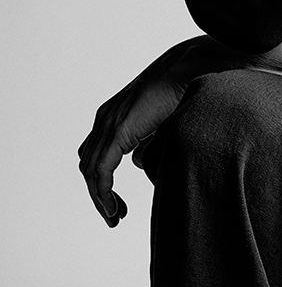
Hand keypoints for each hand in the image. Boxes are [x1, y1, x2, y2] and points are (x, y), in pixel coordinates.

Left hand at [78, 38, 204, 226]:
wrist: (187, 70)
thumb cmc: (180, 91)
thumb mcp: (159, 123)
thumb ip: (144, 142)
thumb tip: (135, 162)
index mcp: (113, 116)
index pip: (96, 155)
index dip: (101, 181)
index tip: (117, 203)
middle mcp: (105, 119)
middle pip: (89, 165)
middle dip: (99, 194)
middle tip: (114, 215)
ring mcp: (108, 124)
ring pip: (91, 171)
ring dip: (99, 198)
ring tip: (114, 216)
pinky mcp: (117, 131)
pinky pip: (100, 170)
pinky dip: (103, 192)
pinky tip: (113, 207)